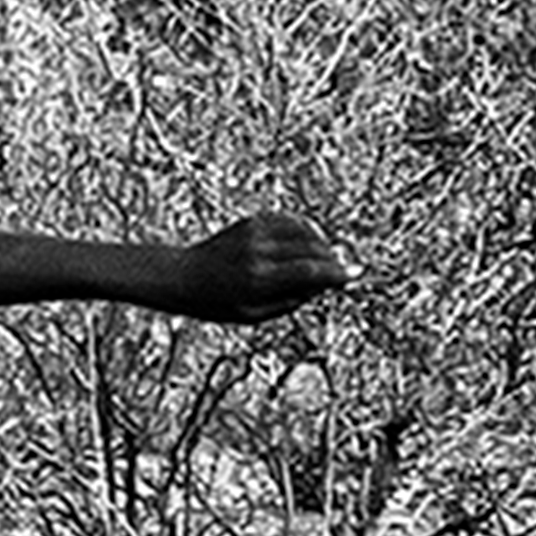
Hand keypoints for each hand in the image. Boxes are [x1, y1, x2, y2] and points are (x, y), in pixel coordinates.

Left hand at [173, 211, 349, 323]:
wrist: (181, 276)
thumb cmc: (214, 302)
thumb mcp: (253, 315)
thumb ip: (291, 301)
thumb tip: (324, 287)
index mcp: (258, 279)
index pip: (310, 272)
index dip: (337, 273)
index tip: (354, 275)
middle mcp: (258, 252)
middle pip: (312, 249)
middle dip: (332, 259)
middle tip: (339, 270)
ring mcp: (254, 233)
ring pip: (305, 230)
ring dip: (321, 243)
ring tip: (322, 259)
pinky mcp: (251, 222)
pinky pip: (289, 220)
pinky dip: (305, 229)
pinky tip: (308, 242)